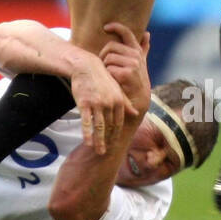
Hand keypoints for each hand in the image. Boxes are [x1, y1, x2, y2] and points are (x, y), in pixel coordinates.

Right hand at [70, 34, 140, 155]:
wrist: (86, 66)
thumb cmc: (101, 79)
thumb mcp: (116, 89)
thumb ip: (125, 102)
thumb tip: (136, 113)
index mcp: (119, 101)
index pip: (119, 123)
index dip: (116, 135)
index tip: (114, 145)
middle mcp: (110, 103)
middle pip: (109, 127)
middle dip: (108, 141)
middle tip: (106, 153)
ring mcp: (97, 104)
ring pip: (99, 126)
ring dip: (99, 141)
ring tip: (99, 151)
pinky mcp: (84, 103)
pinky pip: (86, 121)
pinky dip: (87, 133)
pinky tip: (87, 142)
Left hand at [98, 22, 150, 115]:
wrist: (137, 102)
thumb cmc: (135, 81)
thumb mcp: (140, 63)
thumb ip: (143, 48)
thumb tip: (147, 34)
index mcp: (136, 50)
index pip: (126, 33)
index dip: (116, 27)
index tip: (106, 27)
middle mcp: (136, 55)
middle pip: (110, 46)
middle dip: (104, 56)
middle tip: (106, 66)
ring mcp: (133, 64)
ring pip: (108, 58)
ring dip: (105, 67)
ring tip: (111, 76)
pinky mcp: (127, 74)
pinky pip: (109, 69)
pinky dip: (108, 76)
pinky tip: (114, 82)